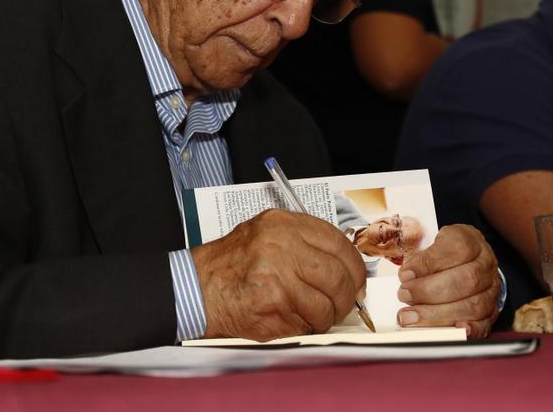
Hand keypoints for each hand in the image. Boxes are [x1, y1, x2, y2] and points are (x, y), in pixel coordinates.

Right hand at [191, 209, 365, 340]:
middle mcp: (281, 247)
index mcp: (283, 225)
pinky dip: (303, 327)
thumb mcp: (266, 235)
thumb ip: (303, 244)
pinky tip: (288, 319)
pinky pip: (305, 324)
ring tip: (311, 316)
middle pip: (338, 277)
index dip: (355, 267)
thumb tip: (344, 266)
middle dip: (346, 297)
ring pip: (326, 306)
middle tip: (343, 305)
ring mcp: (277, 278)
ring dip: (325, 318)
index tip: (356, 280)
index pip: (338, 244)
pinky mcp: (272, 307)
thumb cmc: (231, 264)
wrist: (196, 287)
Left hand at [395, 224, 499, 337]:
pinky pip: (483, 324)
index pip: (455, 250)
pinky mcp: (491, 312)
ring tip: (411, 316)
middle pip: (464, 280)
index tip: (405, 274)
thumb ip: (421, 257)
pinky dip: (467, 330)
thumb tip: (407, 277)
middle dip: (428, 291)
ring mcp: (492, 289)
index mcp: (471, 241)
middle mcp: (486, 265)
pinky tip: (450, 330)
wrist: (472, 259)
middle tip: (404, 296)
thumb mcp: (432, 243)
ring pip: (472, 305)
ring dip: (437, 314)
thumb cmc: (446, 252)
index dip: (428, 263)